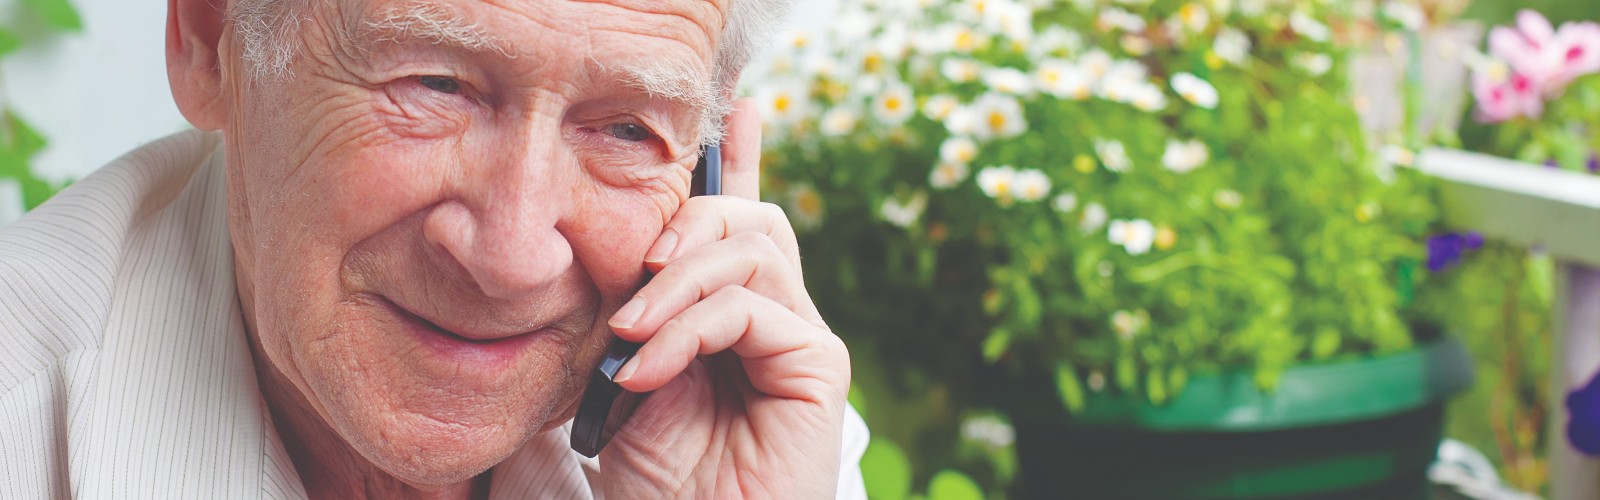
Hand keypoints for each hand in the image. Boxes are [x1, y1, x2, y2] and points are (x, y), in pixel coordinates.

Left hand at [600, 98, 850, 498]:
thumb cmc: (658, 480)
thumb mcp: (632, 377)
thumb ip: (647, 310)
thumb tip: (639, 248)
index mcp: (733, 313)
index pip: (740, 220)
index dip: (737, 162)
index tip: (731, 112)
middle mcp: (778, 315)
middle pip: (750, 218)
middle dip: (685, 223)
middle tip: (631, 280)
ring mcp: (803, 337)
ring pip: (752, 248)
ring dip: (676, 282)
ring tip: (630, 334)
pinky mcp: (820, 365)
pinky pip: (751, 307)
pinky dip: (688, 328)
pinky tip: (648, 369)